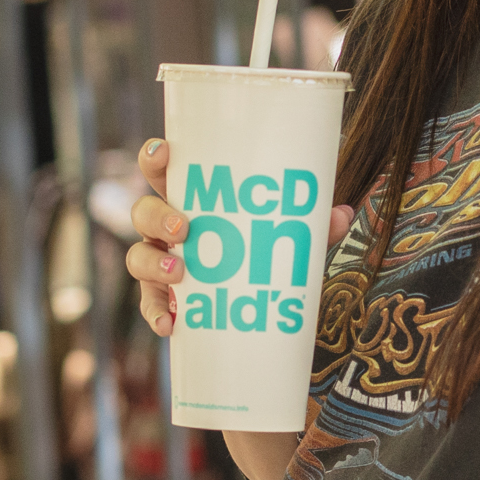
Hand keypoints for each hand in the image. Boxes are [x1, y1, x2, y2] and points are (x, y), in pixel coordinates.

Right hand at [125, 139, 352, 338]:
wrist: (256, 308)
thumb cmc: (263, 254)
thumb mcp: (287, 238)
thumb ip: (311, 227)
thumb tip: (341, 214)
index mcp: (190, 200)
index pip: (162, 171)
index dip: (155, 157)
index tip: (166, 153)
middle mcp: (166, 229)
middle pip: (143, 213)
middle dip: (157, 216)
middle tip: (184, 227)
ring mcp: (159, 263)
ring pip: (137, 256)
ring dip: (154, 263)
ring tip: (181, 274)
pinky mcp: (162, 299)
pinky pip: (149, 305)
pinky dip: (156, 314)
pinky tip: (170, 326)